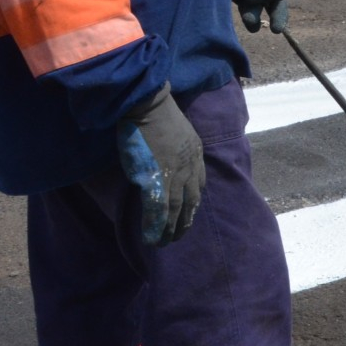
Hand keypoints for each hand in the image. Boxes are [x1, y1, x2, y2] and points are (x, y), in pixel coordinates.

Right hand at [116, 84, 204, 246]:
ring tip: (164, 242)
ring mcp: (174, 173)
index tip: (189, 210)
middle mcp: (190, 165)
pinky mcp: (156, 179)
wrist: (145, 103)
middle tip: (179, 235)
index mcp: (195, 151)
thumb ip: (172, 146)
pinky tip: (151, 239)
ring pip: (176, 209)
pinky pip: (157, 209)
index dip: (194, 198)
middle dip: (186, 219)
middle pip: (192, 199)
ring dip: (171, 228)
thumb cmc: (153, 110)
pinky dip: (155, 226)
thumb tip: (161, 156)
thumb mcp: (173, 128)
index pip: (199, 181)